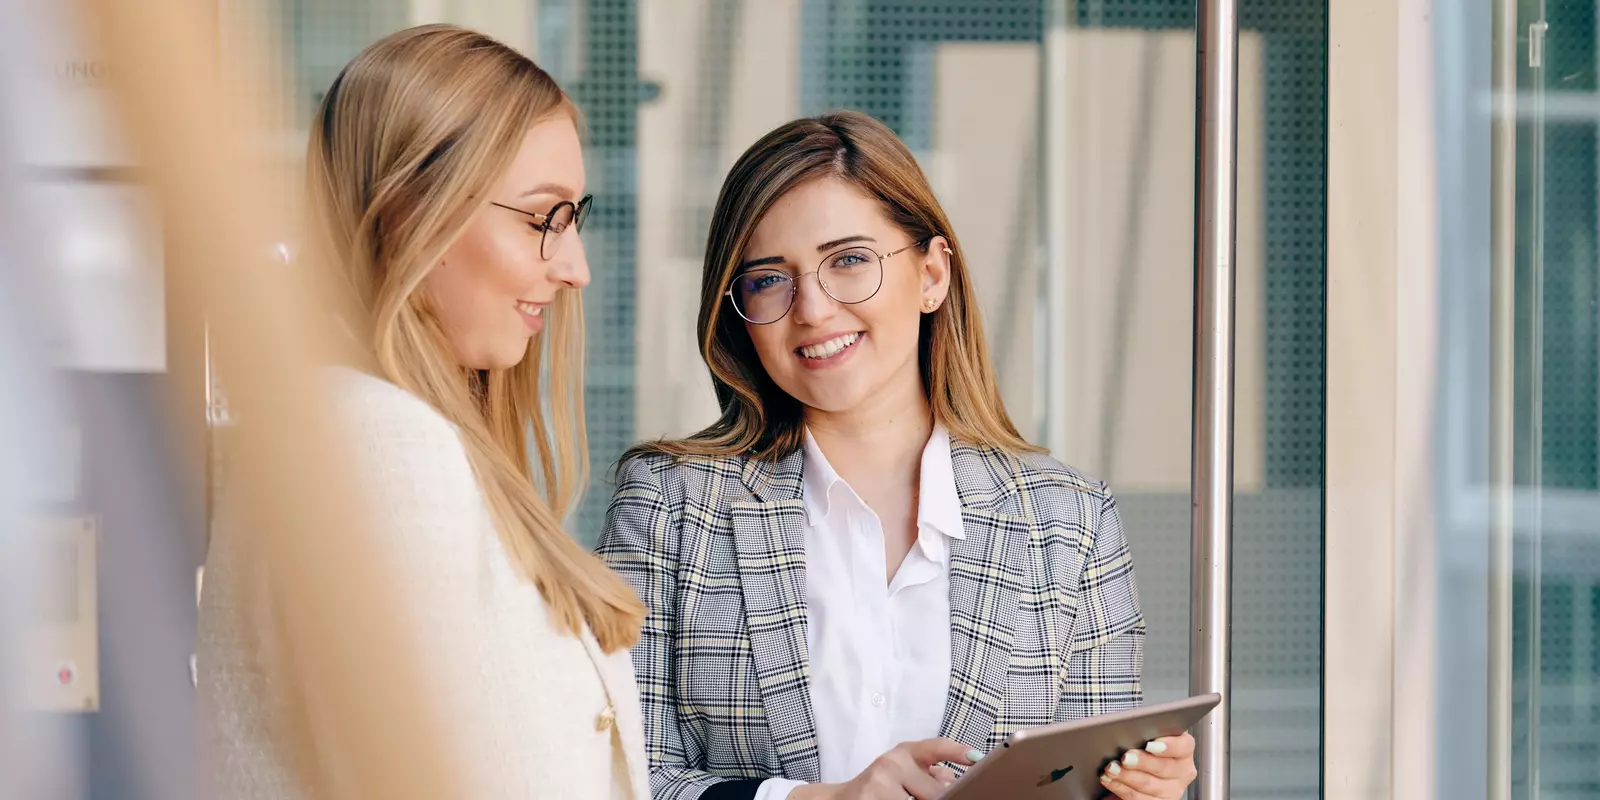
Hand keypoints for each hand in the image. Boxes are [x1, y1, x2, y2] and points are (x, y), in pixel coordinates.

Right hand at [791, 738, 979, 799]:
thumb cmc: (879, 787)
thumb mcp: (904, 771)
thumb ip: (931, 772)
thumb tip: (957, 778)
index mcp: (904, 752)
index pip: (936, 747)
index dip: (958, 752)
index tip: (976, 758)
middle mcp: (892, 763)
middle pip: (936, 791)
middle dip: (940, 798)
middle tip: (922, 794)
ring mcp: (880, 785)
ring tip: (904, 797)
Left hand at [1099, 733, 1196, 799]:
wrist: (1135, 771)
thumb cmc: (1140, 746)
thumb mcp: (1145, 736)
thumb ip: (1144, 730)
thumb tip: (1130, 724)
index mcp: (1183, 750)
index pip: (1184, 746)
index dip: (1168, 745)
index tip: (1150, 744)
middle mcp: (1181, 772)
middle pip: (1164, 767)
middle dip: (1142, 762)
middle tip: (1125, 757)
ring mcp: (1171, 790)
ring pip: (1149, 784)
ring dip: (1126, 776)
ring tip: (1111, 768)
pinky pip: (1138, 798)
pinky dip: (1120, 787)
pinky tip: (1109, 779)